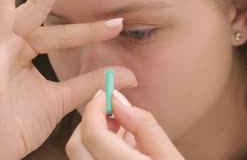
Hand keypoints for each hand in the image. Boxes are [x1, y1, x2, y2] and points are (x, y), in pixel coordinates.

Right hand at [0, 0, 136, 159]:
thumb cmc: (21, 122)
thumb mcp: (62, 99)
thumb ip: (89, 83)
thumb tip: (126, 74)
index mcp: (30, 49)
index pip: (63, 31)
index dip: (91, 28)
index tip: (118, 23)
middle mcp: (13, 43)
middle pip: (34, 3)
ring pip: (0, 5)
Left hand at [66, 90, 183, 159]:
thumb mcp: (170, 156)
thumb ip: (145, 126)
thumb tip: (119, 102)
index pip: (92, 133)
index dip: (95, 107)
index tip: (107, 94)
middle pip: (76, 145)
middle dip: (89, 121)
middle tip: (111, 112)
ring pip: (78, 157)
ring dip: (91, 137)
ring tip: (119, 131)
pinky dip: (94, 153)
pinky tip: (117, 149)